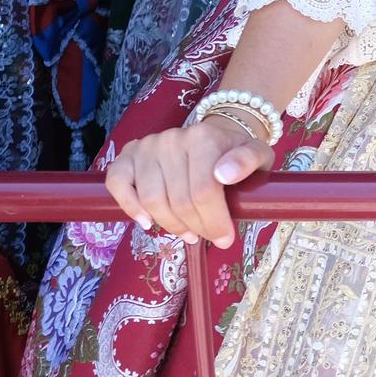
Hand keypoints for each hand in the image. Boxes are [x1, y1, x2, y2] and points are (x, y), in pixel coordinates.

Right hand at [105, 115, 270, 248]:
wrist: (214, 138)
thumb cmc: (235, 153)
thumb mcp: (257, 155)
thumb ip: (249, 161)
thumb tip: (225, 175)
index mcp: (203, 137)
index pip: (203, 192)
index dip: (213, 221)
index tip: (225, 239)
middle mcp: (171, 139)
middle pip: (178, 201)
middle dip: (196, 227)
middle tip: (207, 236)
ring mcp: (147, 146)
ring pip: (151, 200)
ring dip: (169, 224)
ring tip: (188, 232)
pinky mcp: (128, 155)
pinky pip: (117, 184)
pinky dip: (129, 206)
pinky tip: (147, 221)